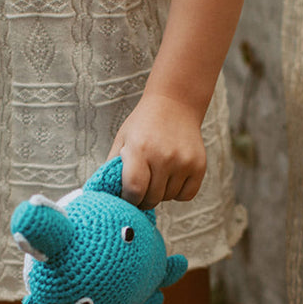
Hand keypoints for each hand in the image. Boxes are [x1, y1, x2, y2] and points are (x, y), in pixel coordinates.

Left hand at [108, 92, 206, 209]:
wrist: (174, 104)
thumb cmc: (143, 124)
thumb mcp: (122, 138)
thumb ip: (112, 165)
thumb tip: (103, 192)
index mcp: (139, 149)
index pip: (134, 190)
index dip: (128, 199)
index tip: (126, 196)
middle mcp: (163, 156)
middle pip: (151, 198)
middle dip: (143, 198)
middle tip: (140, 188)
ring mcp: (183, 162)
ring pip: (169, 198)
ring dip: (160, 193)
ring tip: (156, 174)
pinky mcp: (199, 166)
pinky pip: (186, 195)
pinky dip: (178, 193)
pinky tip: (172, 177)